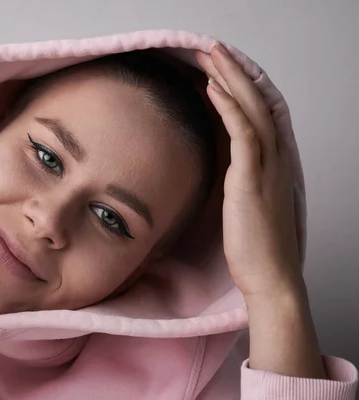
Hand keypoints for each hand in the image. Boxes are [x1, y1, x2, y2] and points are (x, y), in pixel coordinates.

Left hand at [196, 44, 303, 299]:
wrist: (269, 277)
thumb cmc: (254, 246)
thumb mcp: (243, 204)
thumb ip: (236, 180)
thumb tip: (217, 168)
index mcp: (270, 164)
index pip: (256, 114)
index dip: (239, 88)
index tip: (217, 69)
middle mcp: (273, 160)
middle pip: (256, 103)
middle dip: (234, 73)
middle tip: (212, 49)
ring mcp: (265, 168)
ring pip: (251, 110)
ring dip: (231, 79)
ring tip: (211, 55)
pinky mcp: (251, 181)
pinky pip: (244, 135)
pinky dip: (229, 108)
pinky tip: (213, 88)